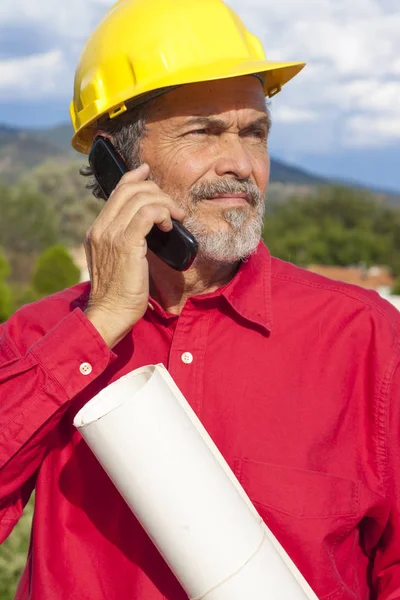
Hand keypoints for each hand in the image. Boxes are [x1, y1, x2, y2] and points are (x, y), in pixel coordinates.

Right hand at [83, 163, 184, 347]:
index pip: (116, 192)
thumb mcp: (118, 262)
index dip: (134, 177)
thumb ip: (125, 242)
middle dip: (157, 192)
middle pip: (130, 189)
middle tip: (174, 208)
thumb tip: (146, 227)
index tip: (148, 173)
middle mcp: (100, 228)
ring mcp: (110, 234)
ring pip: (141, 198)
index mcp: (97, 231)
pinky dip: (162, 213)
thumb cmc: (120, 294)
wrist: (110, 314)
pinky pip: (147, 213)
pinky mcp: (125, 243)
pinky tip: (169, 226)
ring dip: (165, 203)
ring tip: (176, 217)